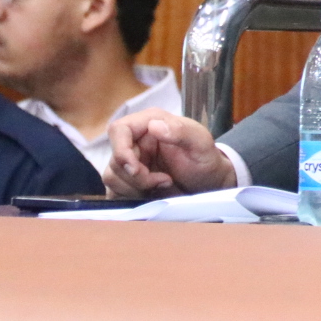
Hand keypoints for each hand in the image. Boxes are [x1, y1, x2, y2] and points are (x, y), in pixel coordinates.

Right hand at [103, 109, 235, 197]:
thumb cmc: (206, 160)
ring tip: (162, 186)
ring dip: (135, 188)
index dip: (121, 150)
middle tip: (163, 182)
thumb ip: (181, 132)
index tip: (136, 169)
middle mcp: (136, 140)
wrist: (208, 184)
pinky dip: (129, 197)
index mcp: (150, 123)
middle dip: (136, 177)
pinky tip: (151, 196)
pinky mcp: (128, 181)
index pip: (118, 130)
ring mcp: (131, 161)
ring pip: (112, 176)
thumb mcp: (201, 144)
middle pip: (115, 159)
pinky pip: (114, 190)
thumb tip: (153, 126)